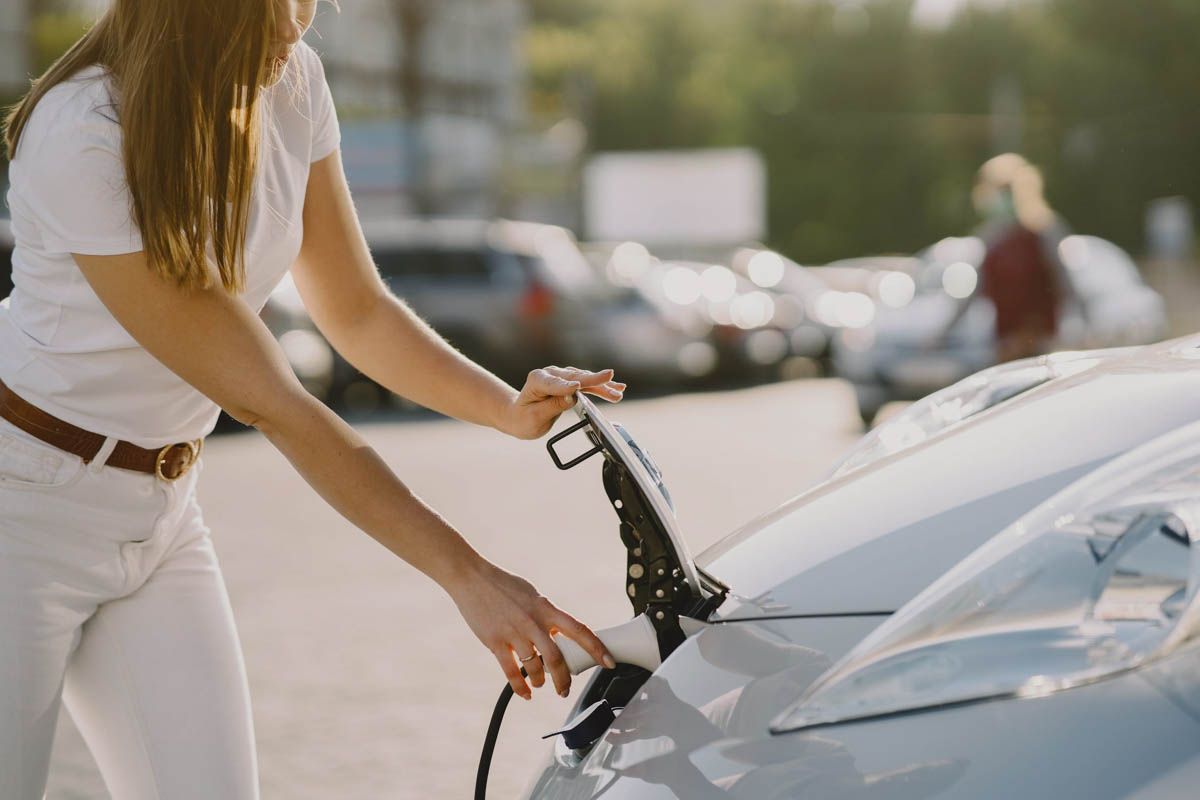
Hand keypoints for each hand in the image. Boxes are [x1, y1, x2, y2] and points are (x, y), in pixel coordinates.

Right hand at [447, 559, 615, 699]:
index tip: (608, 661)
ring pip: (535, 667)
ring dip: (540, 680)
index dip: (596, 648)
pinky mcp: (495, 642)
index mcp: (546, 608)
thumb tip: (559, 632)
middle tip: (565, 690)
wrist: (472, 578)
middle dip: (564, 679)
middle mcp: (533, 622)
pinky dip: (521, 687)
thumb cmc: (502, 585)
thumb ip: (545, 614)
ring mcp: (514, 633)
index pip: (578, 630)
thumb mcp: (531, 595)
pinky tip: (526, 693)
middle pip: (557, 658)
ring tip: (540, 684)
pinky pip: (511, 672)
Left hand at [501, 366, 624, 439]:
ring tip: (618, 391)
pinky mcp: (569, 382)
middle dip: (593, 380)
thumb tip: (571, 397)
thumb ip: (552, 406)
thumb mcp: (534, 417)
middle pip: (574, 377)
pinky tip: (617, 387)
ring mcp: (560, 376)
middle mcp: (550, 374)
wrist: (519, 415)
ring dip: (602, 385)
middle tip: (609, 378)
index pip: (555, 384)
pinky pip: (587, 384)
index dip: (566, 386)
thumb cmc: (523, 417)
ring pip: (584, 380)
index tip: (577, 388)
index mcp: (537, 380)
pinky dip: (601, 386)